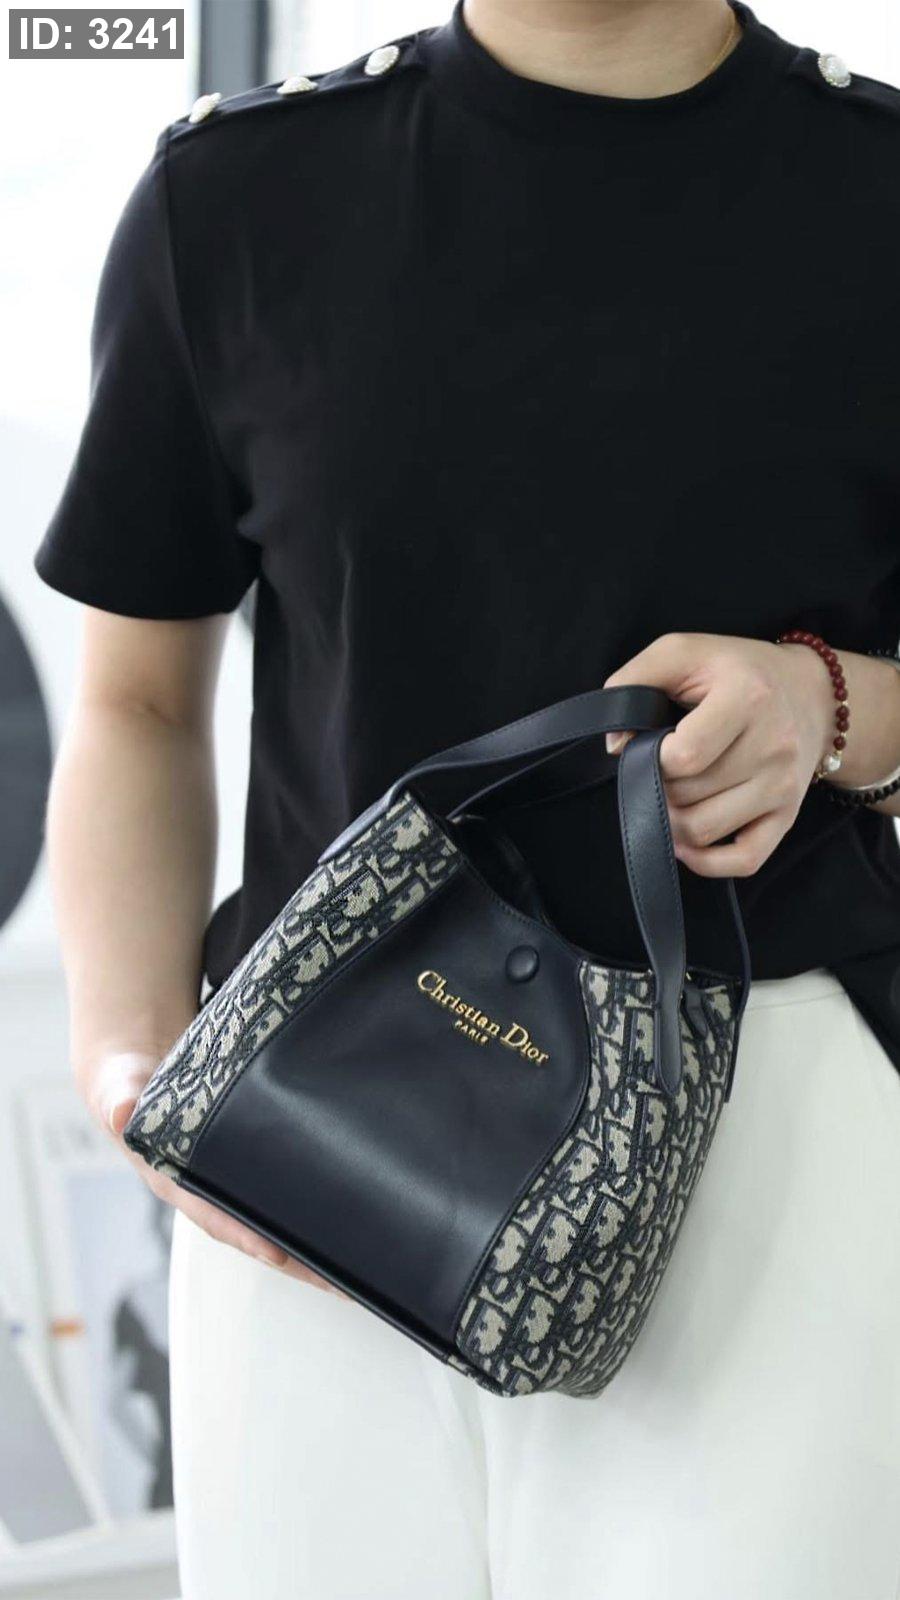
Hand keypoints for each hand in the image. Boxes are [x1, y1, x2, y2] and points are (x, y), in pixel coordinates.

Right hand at [86, 1050, 345, 1296]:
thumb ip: (119, 1099)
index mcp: (175, 1182)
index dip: (245, 1236)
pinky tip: (356, 1216)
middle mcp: (208, 1191)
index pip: (214, 1216)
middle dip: (298, 1260)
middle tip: (342, 1282)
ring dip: (315, 1245)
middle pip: (258, 1233)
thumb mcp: (119, 1089)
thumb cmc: (128, 1088)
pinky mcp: (254, 1163)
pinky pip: (287, 1190)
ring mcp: (233, 1181)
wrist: (136, 1074)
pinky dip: (317, 1207)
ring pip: (278, 1220)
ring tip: (362, 1268)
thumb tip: (121, 1113)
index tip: (278, 1254)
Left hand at [602, 631, 834, 876]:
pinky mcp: (787, 816)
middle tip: (661, 767)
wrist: (812, 693)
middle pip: (687, 796)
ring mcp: (783, 786)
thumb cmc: (736, 670)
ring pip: (704, 831)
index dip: (652, 757)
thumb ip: (632, 681)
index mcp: (747, 698)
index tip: (652, 743)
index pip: (683, 756)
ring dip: (673, 821)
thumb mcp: (681, 652)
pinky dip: (706, 861)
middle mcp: (773, 745)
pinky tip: (688, 838)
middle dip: (659, 786)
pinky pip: (744, 861)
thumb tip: (616, 746)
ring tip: (671, 795)